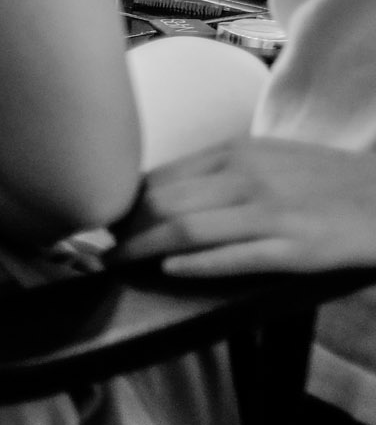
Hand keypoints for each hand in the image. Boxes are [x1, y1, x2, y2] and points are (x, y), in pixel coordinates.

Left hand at [115, 138, 375, 276]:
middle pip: (164, 203)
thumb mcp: (268, 159)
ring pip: (188, 229)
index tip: (101, 220)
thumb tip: (162, 190)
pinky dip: (197, 263)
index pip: (161, 178)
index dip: (123, 203)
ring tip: (116, 263)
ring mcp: (271, 214)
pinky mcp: (296, 249)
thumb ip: (219, 170)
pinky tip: (168, 270)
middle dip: (123, 228)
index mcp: (236, 154)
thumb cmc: (326, 180)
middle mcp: (246, 178)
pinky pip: (236, 257)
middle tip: (97, 247)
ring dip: (143, 248)